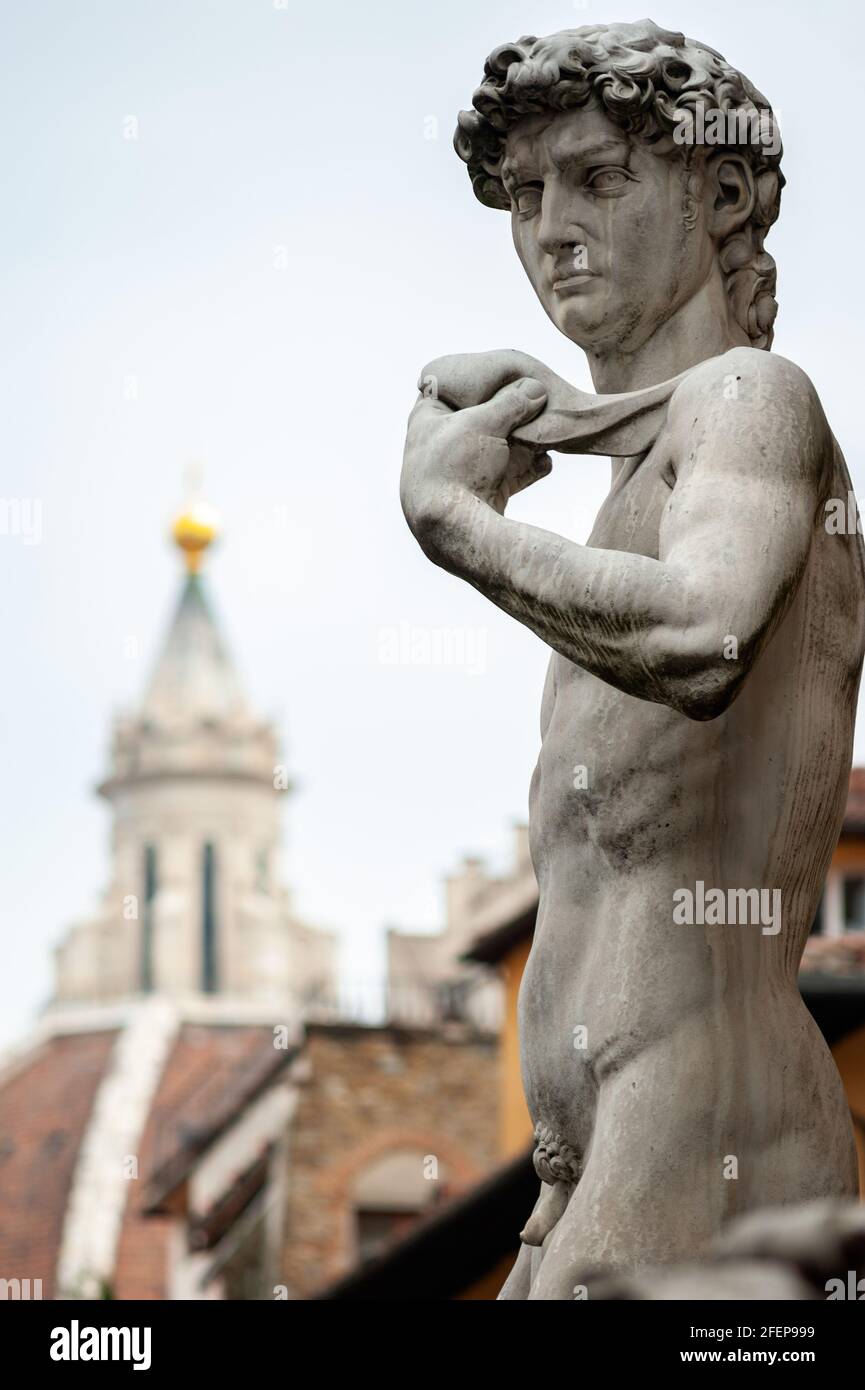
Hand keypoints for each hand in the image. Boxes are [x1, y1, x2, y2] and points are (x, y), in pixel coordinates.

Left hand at [400, 378, 550, 558]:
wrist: (455, 532)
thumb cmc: (456, 467)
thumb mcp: (485, 422)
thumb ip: (512, 402)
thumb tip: (536, 388)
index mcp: (427, 420)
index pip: (450, 389)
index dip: (478, 380)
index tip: (507, 375)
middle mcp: (440, 446)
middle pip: (481, 419)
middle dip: (511, 414)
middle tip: (538, 403)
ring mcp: (460, 472)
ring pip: (497, 448)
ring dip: (524, 442)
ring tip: (548, 433)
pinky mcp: (481, 496)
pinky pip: (508, 475)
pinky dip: (527, 468)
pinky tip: (546, 463)